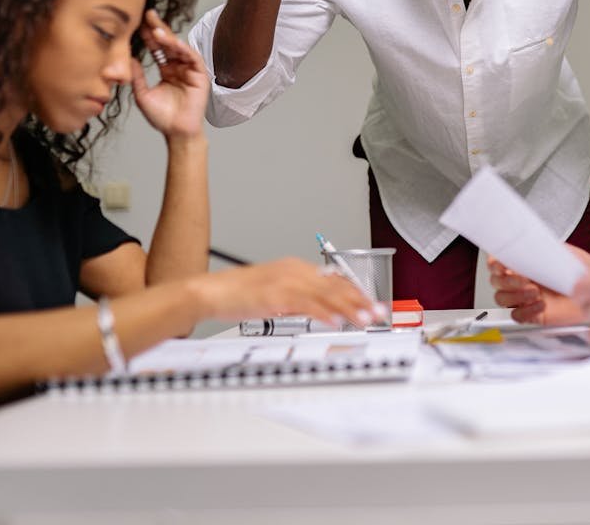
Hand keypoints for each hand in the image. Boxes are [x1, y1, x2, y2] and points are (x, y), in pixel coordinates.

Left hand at [130, 10, 208, 138]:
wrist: (176, 132)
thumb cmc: (162, 117)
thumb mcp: (142, 94)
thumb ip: (136, 76)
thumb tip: (127, 58)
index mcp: (167, 70)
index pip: (157, 49)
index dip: (148, 36)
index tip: (138, 22)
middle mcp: (179, 68)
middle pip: (169, 44)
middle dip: (159, 28)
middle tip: (148, 14)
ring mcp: (190, 71)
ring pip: (180, 48)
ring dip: (169, 38)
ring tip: (156, 30)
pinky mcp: (200, 76)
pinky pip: (192, 58)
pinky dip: (183, 49)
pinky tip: (172, 42)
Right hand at [202, 257, 382, 327]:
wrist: (211, 291)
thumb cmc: (237, 294)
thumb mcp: (275, 294)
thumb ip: (298, 300)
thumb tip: (319, 311)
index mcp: (296, 268)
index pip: (334, 279)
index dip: (355, 292)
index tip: (371, 304)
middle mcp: (295, 270)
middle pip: (335, 285)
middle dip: (360, 300)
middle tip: (378, 312)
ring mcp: (286, 281)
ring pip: (326, 295)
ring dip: (349, 308)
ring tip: (366, 319)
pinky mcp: (276, 295)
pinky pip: (307, 305)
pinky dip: (324, 313)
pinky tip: (336, 322)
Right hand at [487, 245, 589, 325]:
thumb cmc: (583, 272)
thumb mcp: (568, 253)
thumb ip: (549, 248)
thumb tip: (533, 244)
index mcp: (526, 263)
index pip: (498, 262)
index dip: (494, 263)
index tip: (500, 263)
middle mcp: (522, 280)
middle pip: (497, 282)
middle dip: (507, 281)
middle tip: (525, 279)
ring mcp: (525, 298)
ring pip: (502, 298)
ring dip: (515, 295)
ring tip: (535, 292)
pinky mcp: (532, 314)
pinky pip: (517, 315)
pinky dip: (526, 311)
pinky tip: (540, 305)